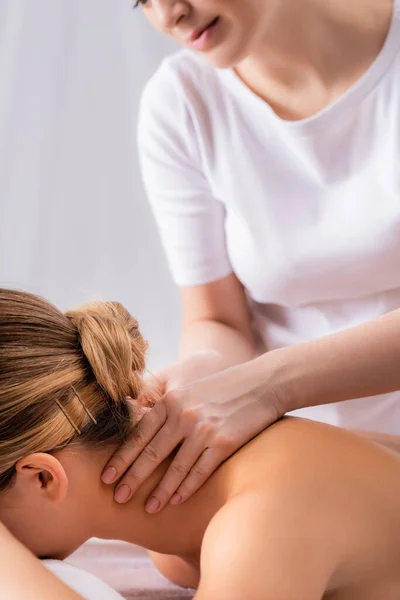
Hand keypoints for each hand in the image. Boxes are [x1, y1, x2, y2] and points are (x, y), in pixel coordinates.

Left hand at [101, 354, 284, 511]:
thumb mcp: (187, 389)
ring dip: (159, 491)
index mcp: (170, 401)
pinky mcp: (224, 443)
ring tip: (148, 508)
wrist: (259, 384)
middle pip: (151, 453)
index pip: (138, 434)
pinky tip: (176, 500)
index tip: (106, 477)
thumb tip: (138, 428)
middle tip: (118, 498)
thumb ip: (164, 407)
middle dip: (132, 478)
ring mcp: (204, 430)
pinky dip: (186, 488)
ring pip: (175, 468)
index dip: (121, 458)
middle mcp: (183, 415)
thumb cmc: (220, 387)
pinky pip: (200, 471)